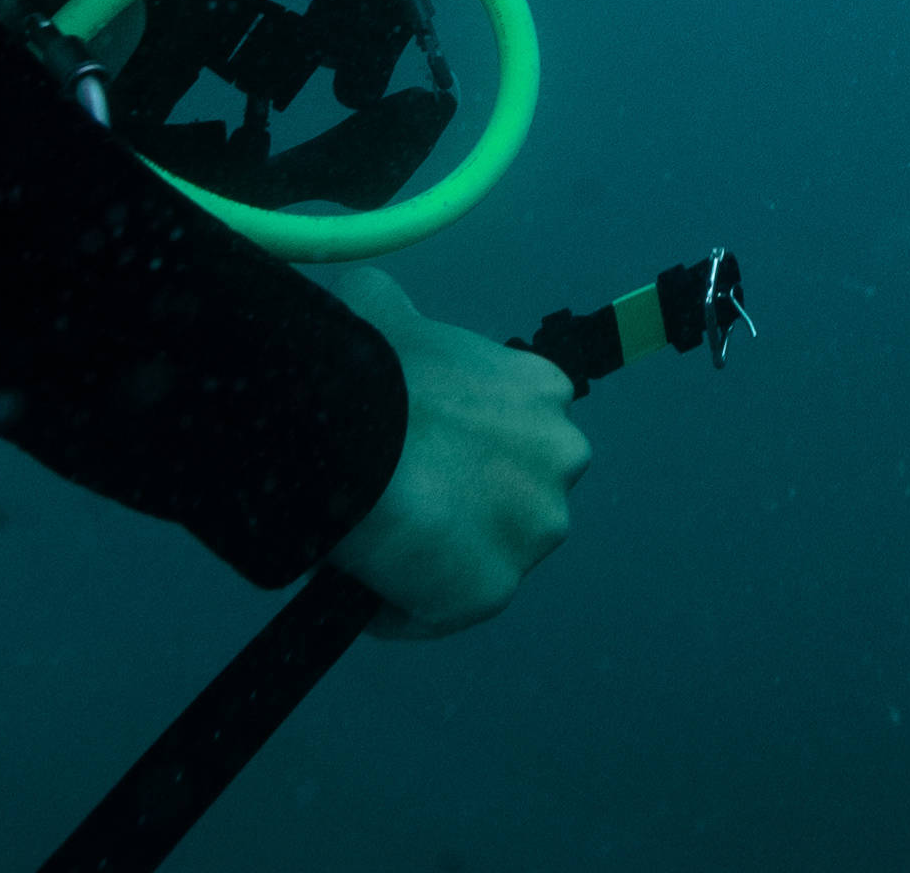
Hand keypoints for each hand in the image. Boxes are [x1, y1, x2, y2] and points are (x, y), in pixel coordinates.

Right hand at [318, 264, 588, 638]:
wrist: (348, 431)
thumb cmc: (366, 366)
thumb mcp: (384, 310)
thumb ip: (395, 310)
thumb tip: (368, 297)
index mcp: (544, 391)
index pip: (518, 432)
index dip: (467, 447)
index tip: (423, 452)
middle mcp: (561, 458)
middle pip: (515, 495)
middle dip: (467, 502)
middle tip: (399, 500)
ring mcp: (534, 529)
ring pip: (485, 556)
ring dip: (439, 556)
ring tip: (378, 544)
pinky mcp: (493, 590)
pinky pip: (441, 611)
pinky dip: (404, 608)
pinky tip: (366, 587)